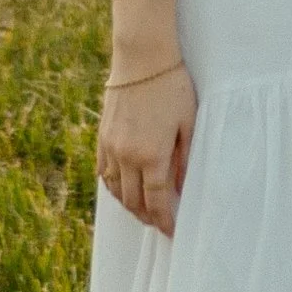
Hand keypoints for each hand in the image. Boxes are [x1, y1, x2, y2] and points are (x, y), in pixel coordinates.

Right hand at [97, 60, 197, 235]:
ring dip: (129, 205)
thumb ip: (184, 160)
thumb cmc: (172, 88)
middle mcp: (127, 156)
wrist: (142, 59)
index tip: (172, 232)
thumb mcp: (188, 124)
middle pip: (133, 201)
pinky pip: (104, 172)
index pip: (156, 201)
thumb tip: (182, 189)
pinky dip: (114, 187)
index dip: (164, 221)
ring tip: (144, 211)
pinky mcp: (102, 137)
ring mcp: (110, 147)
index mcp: (151, 155)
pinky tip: (124, 189)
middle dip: (147, 218)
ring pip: (116, 190)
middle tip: (159, 224)